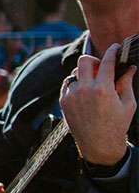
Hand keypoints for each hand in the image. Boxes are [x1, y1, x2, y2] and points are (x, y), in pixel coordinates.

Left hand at [60, 43, 136, 167]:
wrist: (99, 146)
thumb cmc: (117, 125)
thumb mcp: (128, 104)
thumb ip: (126, 82)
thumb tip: (130, 67)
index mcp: (103, 89)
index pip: (106, 61)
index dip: (112, 51)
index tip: (115, 47)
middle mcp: (84, 90)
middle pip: (84, 60)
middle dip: (94, 60)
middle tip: (102, 68)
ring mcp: (71, 95)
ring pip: (75, 73)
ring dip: (85, 74)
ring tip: (95, 84)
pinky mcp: (63, 101)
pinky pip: (67, 84)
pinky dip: (76, 84)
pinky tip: (85, 92)